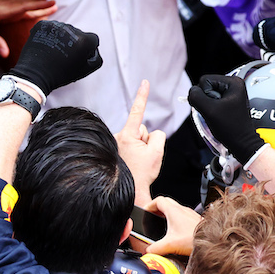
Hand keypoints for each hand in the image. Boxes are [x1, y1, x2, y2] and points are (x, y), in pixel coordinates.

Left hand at [8, 20, 102, 94]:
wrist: (35, 74)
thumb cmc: (61, 74)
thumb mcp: (85, 70)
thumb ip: (96, 58)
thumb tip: (94, 49)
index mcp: (85, 40)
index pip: (93, 39)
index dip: (87, 50)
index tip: (77, 57)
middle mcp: (71, 29)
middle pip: (77, 33)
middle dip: (74, 43)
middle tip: (64, 57)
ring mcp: (56, 25)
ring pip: (64, 30)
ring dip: (62, 38)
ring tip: (54, 52)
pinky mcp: (42, 25)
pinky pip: (50, 28)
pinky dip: (49, 36)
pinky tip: (46, 47)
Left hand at [116, 81, 165, 205]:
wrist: (131, 191)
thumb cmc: (141, 174)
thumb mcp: (157, 152)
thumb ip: (159, 136)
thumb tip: (152, 135)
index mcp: (127, 135)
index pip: (137, 110)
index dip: (142, 95)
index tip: (144, 82)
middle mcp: (118, 136)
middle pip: (141, 129)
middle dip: (145, 140)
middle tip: (144, 157)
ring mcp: (116, 143)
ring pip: (137, 137)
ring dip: (140, 147)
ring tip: (137, 162)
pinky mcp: (115, 148)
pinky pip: (131, 144)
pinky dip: (134, 151)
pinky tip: (132, 162)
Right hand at [146, 196, 201, 256]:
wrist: (212, 241)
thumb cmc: (194, 239)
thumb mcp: (170, 244)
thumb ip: (156, 248)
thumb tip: (148, 251)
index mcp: (173, 211)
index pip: (158, 200)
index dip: (150, 205)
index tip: (146, 211)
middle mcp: (182, 210)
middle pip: (166, 202)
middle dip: (158, 208)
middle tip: (153, 215)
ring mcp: (189, 214)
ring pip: (175, 208)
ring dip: (168, 213)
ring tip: (163, 223)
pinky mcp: (195, 220)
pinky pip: (183, 215)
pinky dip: (177, 219)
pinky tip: (176, 231)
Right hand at [187, 74, 265, 165]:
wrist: (241, 143)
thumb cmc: (230, 128)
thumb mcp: (209, 110)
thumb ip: (196, 97)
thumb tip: (192, 92)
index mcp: (233, 82)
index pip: (205, 80)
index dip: (204, 95)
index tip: (215, 107)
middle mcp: (233, 84)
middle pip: (206, 86)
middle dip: (206, 100)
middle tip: (216, 112)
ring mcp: (231, 92)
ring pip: (207, 94)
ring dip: (208, 105)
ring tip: (218, 115)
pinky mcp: (228, 100)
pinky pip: (212, 100)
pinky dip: (211, 108)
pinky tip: (218, 115)